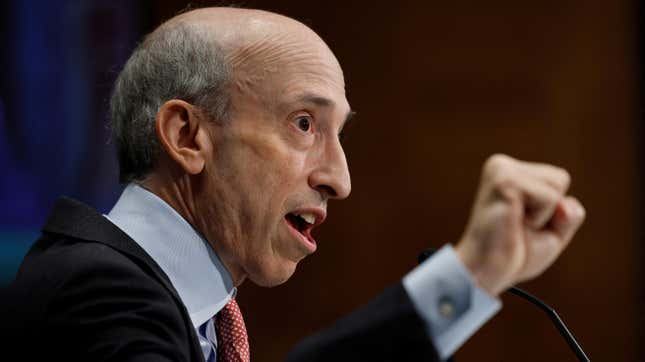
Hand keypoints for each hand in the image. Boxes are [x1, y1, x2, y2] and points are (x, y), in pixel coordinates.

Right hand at [455, 154, 585, 296]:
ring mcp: (501, 170)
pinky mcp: (504, 181)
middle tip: (517, 227)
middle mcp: (502, 165)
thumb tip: (565, 205)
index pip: (559, 180)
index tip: (521, 224)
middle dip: (549, 212)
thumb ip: (569, 213)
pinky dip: (538, 219)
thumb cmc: (514, 253)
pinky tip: (512, 224)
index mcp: (509, 171)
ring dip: (543, 215)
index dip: (551, 211)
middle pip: (560, 179)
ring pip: (557, 186)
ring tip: (514, 225)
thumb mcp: (552, 231)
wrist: (485, 271)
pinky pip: (549, 198)